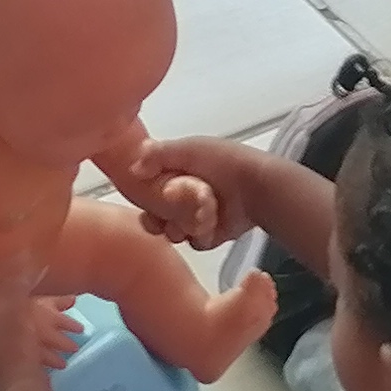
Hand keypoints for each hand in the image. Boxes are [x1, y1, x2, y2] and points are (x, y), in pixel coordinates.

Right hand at [127, 135, 265, 249]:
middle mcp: (187, 195)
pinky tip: (211, 223)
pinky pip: (193, 242)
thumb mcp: (187, 148)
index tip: (147, 195)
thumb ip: (156, 154)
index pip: (149, 188)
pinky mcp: (210, 235)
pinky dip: (200, 234)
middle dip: (159, 216)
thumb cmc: (225, 162)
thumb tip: (134, 168)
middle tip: (170, 210)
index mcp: (180, 171)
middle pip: (156, 214)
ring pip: (172, 231)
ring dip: (180, 225)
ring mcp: (198, 216)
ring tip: (198, 213)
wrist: (256, 187)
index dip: (145, 195)